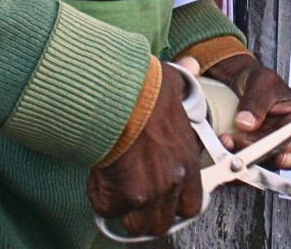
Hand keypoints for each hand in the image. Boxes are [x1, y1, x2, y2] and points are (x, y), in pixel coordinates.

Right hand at [86, 65, 204, 238]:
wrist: (120, 95)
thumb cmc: (146, 87)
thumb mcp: (175, 84)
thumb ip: (185, 84)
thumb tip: (193, 65)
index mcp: (187, 161)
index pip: (192, 204)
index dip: (175, 205)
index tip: (162, 198)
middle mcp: (171, 182)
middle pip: (162, 222)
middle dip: (146, 215)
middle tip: (132, 196)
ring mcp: (147, 192)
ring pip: (135, 225)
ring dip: (123, 210)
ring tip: (114, 190)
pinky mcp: (121, 195)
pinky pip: (105, 209)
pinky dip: (98, 197)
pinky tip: (98, 175)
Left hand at [200, 55, 290, 170]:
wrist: (239, 82)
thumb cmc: (259, 80)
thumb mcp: (261, 82)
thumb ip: (256, 101)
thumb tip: (247, 122)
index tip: (280, 155)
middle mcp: (289, 137)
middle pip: (286, 159)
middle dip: (269, 160)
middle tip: (253, 157)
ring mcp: (270, 148)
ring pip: (263, 163)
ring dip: (245, 157)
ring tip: (228, 141)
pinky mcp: (253, 154)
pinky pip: (246, 163)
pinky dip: (235, 157)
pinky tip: (225, 145)